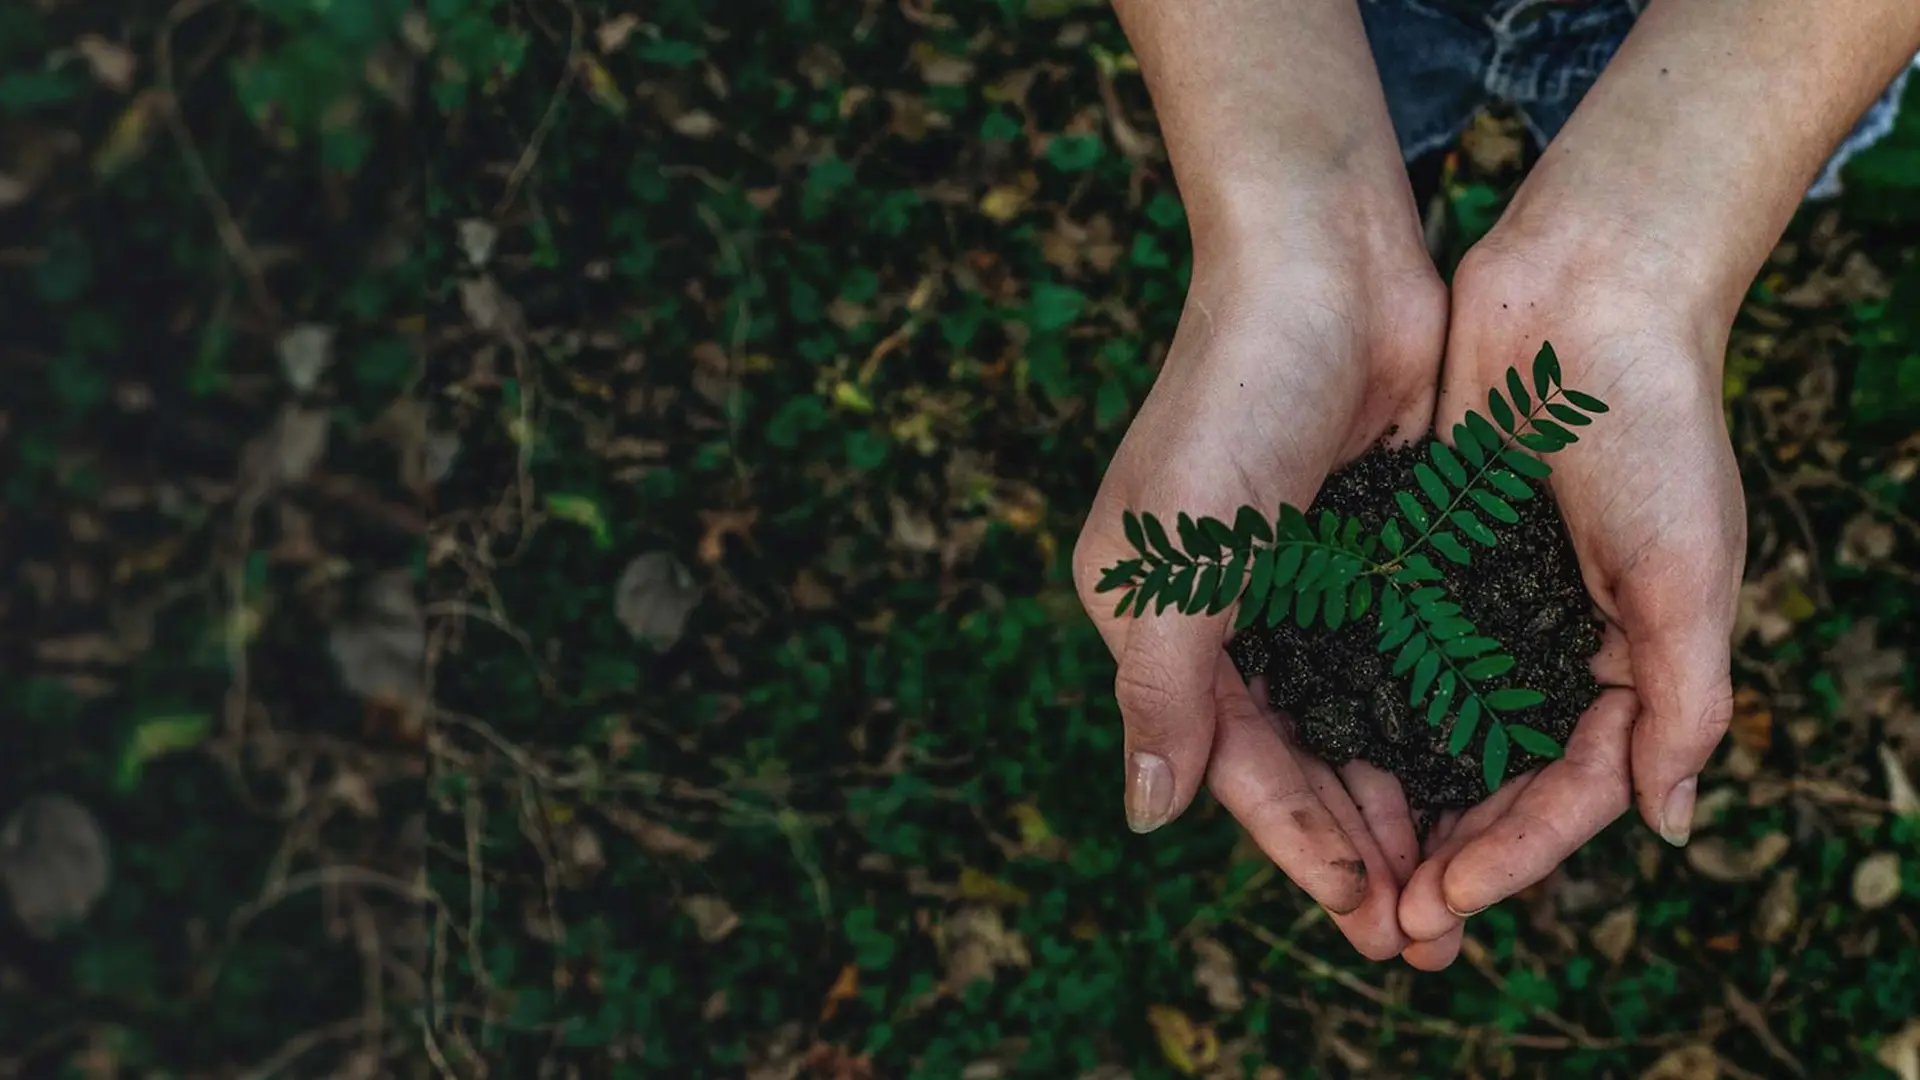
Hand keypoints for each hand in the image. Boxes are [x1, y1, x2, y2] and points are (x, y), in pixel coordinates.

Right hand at [1072, 233, 1447, 960]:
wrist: (1324, 262)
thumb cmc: (1232, 401)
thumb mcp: (1175, 557)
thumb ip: (1161, 690)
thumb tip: (1145, 815)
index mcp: (1158, 618)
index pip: (1230, 758)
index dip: (1295, 841)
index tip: (1365, 909)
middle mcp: (1226, 611)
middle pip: (1296, 756)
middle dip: (1356, 843)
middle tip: (1424, 931)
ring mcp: (1304, 581)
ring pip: (1356, 720)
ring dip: (1401, 798)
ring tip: (1460, 876)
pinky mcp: (1374, 548)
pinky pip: (1404, 657)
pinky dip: (1434, 718)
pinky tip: (1481, 771)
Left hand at [1394, 235, 1745, 969]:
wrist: (1586, 288)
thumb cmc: (1654, 425)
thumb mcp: (1686, 570)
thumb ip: (1685, 700)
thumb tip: (1668, 828)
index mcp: (1629, 661)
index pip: (1566, 788)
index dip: (1510, 854)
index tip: (1443, 904)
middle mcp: (1549, 640)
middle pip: (1488, 774)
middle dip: (1441, 849)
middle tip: (1383, 925)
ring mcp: (1480, 597)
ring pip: (1428, 724)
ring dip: (1390, 795)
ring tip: (1342, 864)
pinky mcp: (1421, 549)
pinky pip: (1383, 646)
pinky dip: (1355, 701)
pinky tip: (1308, 749)